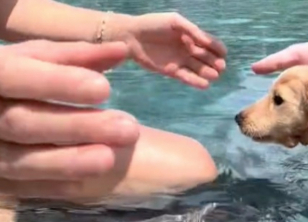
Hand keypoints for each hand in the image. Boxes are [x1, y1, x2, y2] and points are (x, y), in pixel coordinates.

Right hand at [0, 40, 138, 198]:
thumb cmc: (20, 76)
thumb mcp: (41, 58)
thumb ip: (78, 55)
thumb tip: (122, 50)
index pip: (16, 76)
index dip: (58, 83)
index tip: (104, 88)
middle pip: (24, 123)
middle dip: (77, 127)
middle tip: (127, 129)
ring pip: (22, 160)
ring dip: (69, 162)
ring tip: (109, 158)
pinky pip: (21, 186)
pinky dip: (54, 184)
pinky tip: (87, 182)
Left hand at [109, 12, 226, 88]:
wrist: (132, 36)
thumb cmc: (153, 24)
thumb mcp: (175, 21)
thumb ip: (192, 30)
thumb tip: (207, 41)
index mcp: (190, 36)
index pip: (209, 43)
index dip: (217, 48)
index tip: (224, 54)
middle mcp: (188, 49)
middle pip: (206, 58)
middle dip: (215, 62)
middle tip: (221, 67)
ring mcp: (180, 61)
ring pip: (198, 69)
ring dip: (207, 73)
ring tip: (215, 76)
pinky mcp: (171, 71)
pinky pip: (186, 77)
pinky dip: (196, 81)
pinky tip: (205, 85)